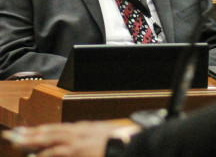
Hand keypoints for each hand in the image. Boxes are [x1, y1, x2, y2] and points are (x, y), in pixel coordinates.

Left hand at [3, 120, 138, 156]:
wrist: (133, 143)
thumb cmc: (124, 141)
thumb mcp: (107, 135)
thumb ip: (95, 136)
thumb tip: (90, 140)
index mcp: (87, 128)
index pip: (59, 129)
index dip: (42, 130)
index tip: (28, 131)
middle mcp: (80, 133)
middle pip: (51, 132)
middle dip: (31, 134)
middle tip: (14, 134)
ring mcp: (78, 143)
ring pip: (51, 141)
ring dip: (33, 142)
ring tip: (17, 142)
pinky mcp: (78, 152)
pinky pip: (57, 153)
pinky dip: (45, 154)